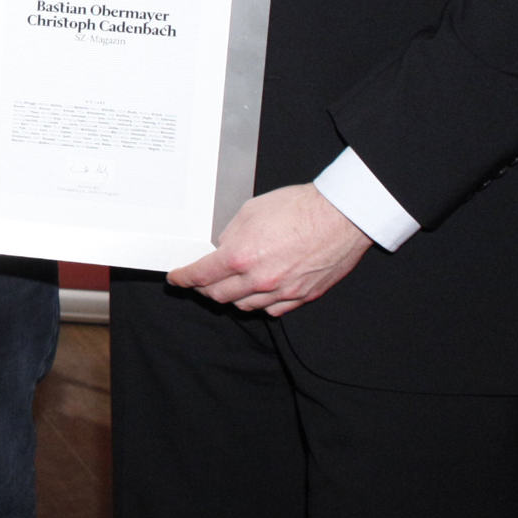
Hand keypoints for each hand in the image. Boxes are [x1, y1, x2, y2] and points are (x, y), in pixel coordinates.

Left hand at [169, 183, 371, 314]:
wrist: (340, 216)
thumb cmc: (298, 207)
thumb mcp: (250, 212)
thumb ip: (231, 235)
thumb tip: (222, 249)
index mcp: (241, 256)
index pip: (201, 275)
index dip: (184, 279)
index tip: (176, 279)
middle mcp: (259, 279)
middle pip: (219, 296)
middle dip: (204, 289)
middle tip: (199, 282)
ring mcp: (282, 291)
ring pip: (245, 306)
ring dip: (231, 297)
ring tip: (229, 286)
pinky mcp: (303, 296)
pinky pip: (273, 309)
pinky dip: (260, 303)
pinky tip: (258, 293)